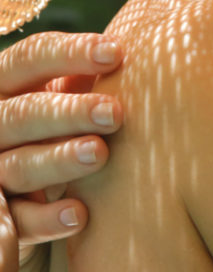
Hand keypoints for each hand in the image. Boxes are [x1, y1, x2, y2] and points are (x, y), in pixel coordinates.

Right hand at [0, 32, 122, 264]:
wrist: (35, 197)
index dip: (71, 53)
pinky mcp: (0, 220)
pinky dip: (46, 219)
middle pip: (23, 113)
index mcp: (9, 81)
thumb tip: (140, 50)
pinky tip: (79, 214)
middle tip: (114, 113)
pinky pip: (17, 221)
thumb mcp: (69, 96)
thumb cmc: (65, 126)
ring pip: (19, 165)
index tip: (116, 53)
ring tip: (100, 154)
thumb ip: (88, 77)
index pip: (31, 57)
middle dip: (69, 112)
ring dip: (60, 160)